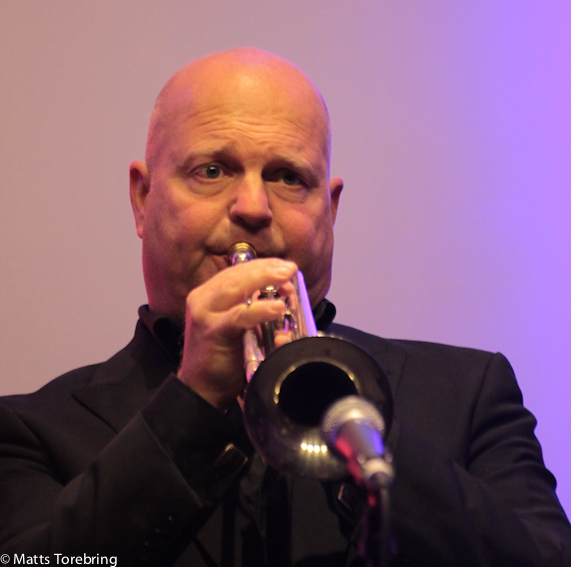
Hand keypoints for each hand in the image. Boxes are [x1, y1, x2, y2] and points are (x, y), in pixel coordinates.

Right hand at [177, 258, 297, 409]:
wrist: (201, 389)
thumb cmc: (222, 357)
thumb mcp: (240, 327)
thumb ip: (255, 311)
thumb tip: (283, 301)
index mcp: (209, 294)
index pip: (237, 272)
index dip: (262, 266)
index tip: (284, 266)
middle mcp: (203, 299)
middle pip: (237, 275)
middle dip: (266, 268)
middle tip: (290, 268)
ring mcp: (205, 313)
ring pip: (236, 287)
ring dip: (264, 280)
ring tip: (287, 280)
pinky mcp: (212, 331)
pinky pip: (239, 316)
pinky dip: (260, 310)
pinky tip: (277, 307)